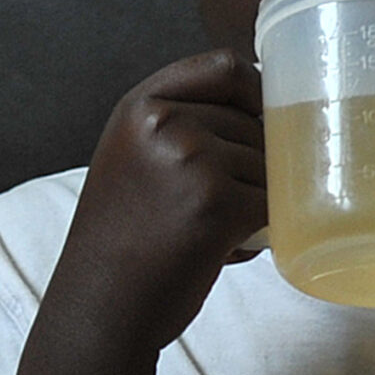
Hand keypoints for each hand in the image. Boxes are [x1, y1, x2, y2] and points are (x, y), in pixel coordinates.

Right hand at [58, 49, 265, 352]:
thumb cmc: (122, 239)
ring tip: (209, 233)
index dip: (256, 91)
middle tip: (210, 209)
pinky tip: (224, 250)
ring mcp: (192, 160)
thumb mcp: (133, 157)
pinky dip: (262, 230)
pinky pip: (274, 205)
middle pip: (254, 123)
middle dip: (251, 165)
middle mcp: (163, 122)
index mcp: (140, 105)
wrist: (100, 307)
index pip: (225, 67)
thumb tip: (267, 104)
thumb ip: (179, 124)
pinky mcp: (218, 203)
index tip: (264, 117)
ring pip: (268, 166)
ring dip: (254, 201)